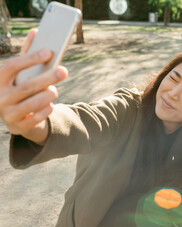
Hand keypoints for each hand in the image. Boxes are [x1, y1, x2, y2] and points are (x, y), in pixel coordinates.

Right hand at [0, 29, 66, 143]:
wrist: (16, 118)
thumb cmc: (20, 88)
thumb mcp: (20, 73)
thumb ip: (26, 55)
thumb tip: (36, 32)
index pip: (11, 66)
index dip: (30, 58)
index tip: (49, 52)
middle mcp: (0, 97)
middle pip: (26, 86)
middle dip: (46, 78)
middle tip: (63, 71)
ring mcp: (7, 113)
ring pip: (31, 103)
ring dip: (47, 95)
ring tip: (54, 90)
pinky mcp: (18, 127)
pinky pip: (36, 118)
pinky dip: (46, 110)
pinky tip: (51, 105)